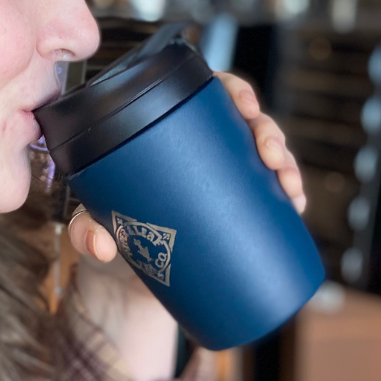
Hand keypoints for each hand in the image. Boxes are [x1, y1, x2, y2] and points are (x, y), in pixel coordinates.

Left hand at [66, 70, 306, 265]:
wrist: (123, 290)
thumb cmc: (106, 238)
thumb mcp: (88, 228)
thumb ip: (84, 231)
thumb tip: (102, 245)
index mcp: (164, 136)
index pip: (203, 96)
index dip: (232, 90)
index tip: (246, 104)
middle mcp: (197, 155)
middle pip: (242, 125)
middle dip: (268, 131)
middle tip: (269, 153)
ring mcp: (220, 186)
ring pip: (263, 160)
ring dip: (286, 163)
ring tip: (288, 183)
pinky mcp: (234, 219)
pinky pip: (270, 199)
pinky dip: (289, 197)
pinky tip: (297, 203)